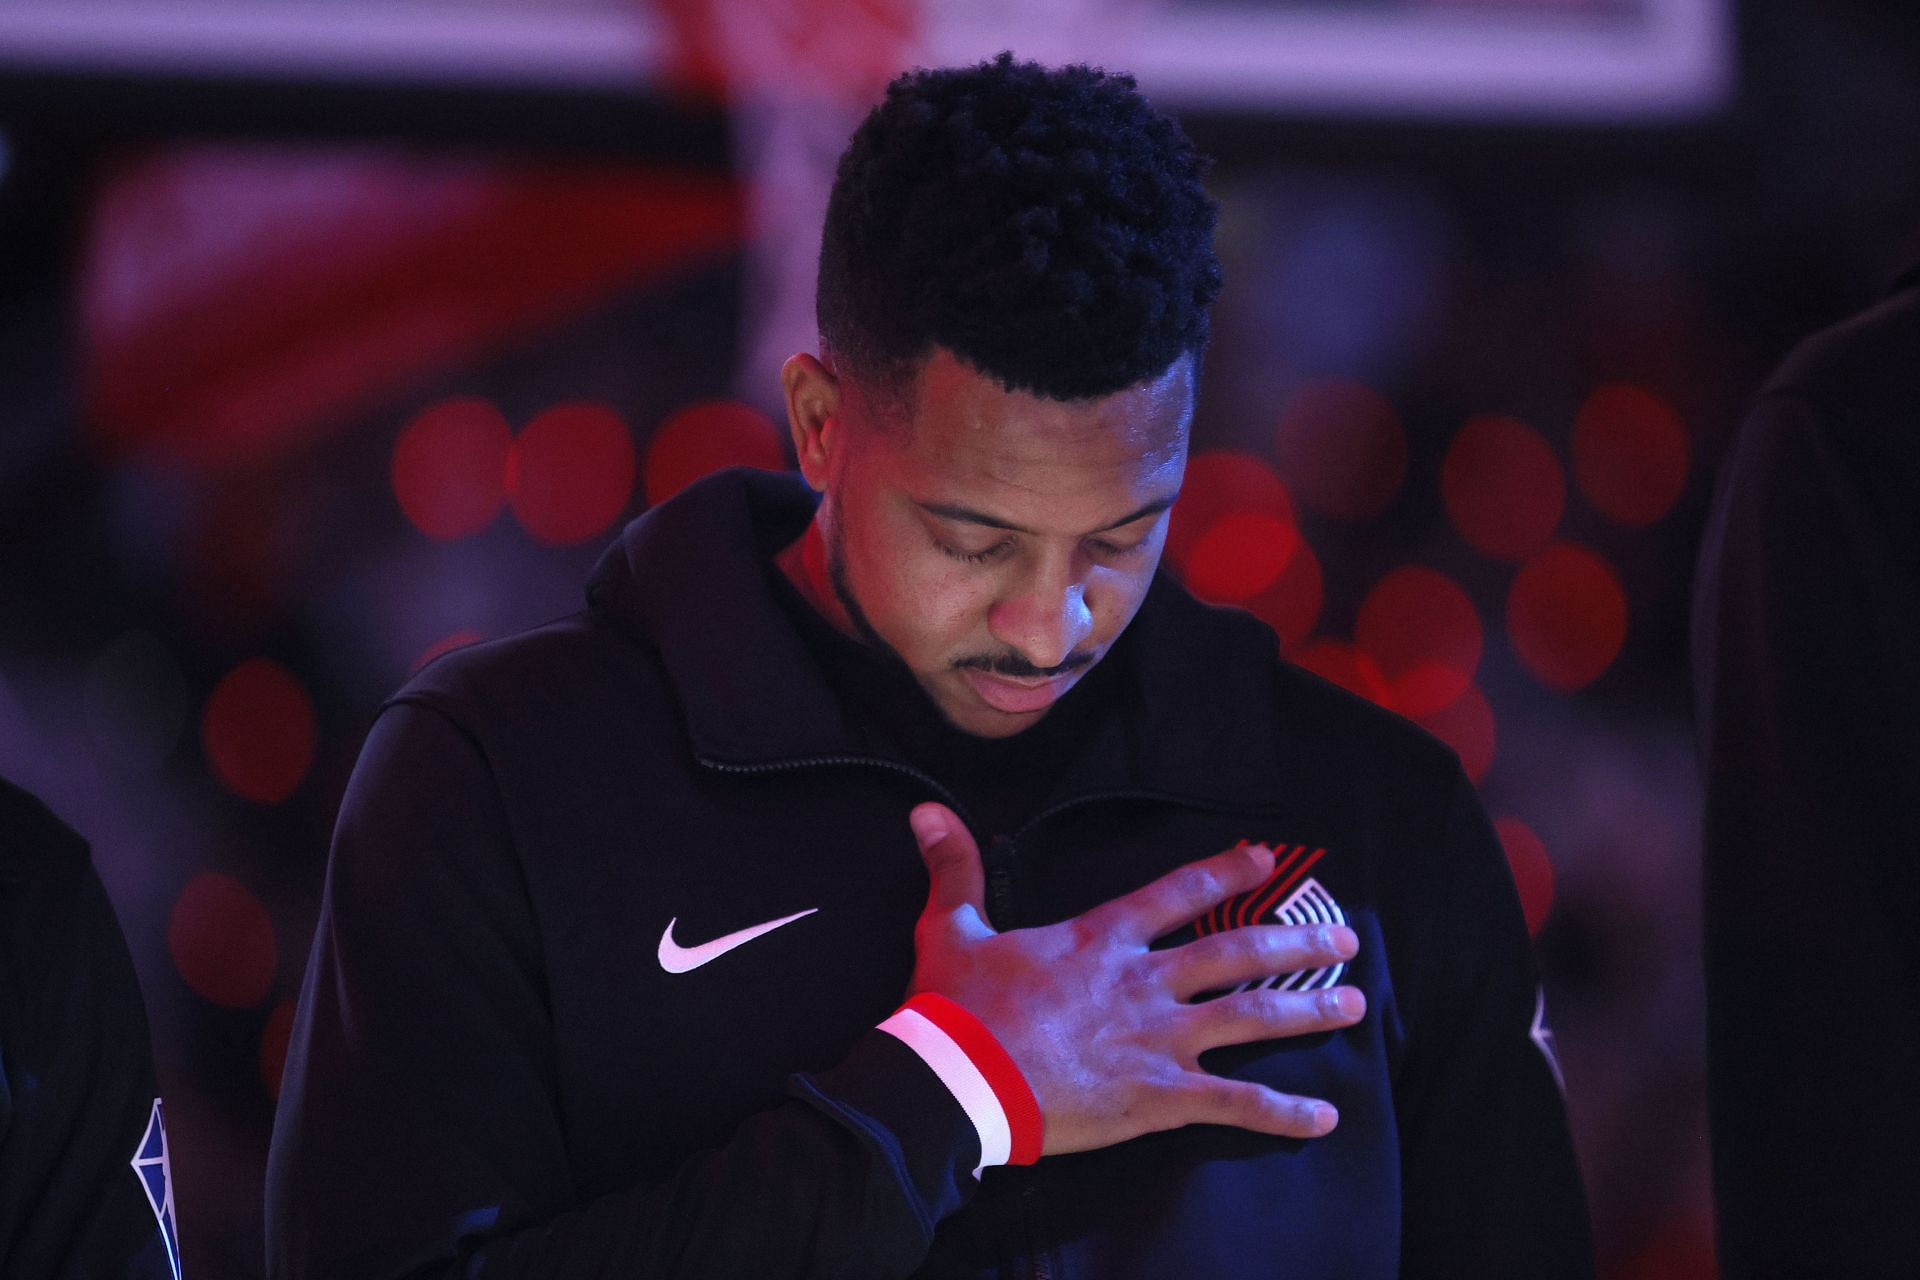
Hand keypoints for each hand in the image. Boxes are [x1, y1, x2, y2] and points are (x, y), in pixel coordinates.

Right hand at [906, 802, 1363, 1156]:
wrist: (956, 1080)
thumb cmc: (954, 1008)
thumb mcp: (950, 929)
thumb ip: (954, 869)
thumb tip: (928, 813)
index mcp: (1100, 939)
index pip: (1177, 893)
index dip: (1225, 872)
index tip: (1267, 859)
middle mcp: (1143, 982)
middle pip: (1237, 953)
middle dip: (1296, 941)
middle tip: (1345, 937)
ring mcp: (1157, 1040)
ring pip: (1252, 1018)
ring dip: (1308, 1010)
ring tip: (1356, 1004)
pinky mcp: (1158, 1096)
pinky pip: (1235, 1105)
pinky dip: (1283, 1113)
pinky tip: (1324, 1118)